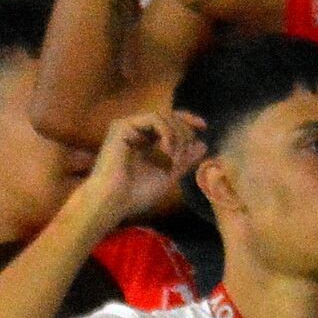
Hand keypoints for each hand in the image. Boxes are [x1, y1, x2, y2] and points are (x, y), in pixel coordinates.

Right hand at [86, 108, 200, 220]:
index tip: (203, 127)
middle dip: (185, 133)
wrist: (113, 201)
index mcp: (145, 141)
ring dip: (177, 135)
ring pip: (163, 116)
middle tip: (185, 154)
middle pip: (169, 117)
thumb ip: (185, 160)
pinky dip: (167, 133)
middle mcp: (135, 130)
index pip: (169, 122)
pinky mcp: (122, 126)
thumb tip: (203, 144)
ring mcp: (128, 127)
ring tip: (175, 157)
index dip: (186, 121)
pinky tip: (167, 151)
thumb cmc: (136, 194)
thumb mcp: (169, 174)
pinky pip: (154, 118)